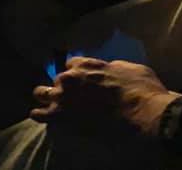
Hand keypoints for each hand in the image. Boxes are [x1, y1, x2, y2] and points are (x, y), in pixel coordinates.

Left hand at [30, 58, 177, 137]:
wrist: (141, 112)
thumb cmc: (141, 89)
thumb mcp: (129, 68)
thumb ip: (112, 67)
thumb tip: (110, 69)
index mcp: (87, 64)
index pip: (71, 65)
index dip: (76, 74)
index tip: (80, 81)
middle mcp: (71, 77)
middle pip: (58, 79)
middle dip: (63, 87)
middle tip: (71, 97)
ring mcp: (64, 97)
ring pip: (41, 93)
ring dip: (46, 98)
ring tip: (50, 106)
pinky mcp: (61, 117)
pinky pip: (39, 114)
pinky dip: (40, 115)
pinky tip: (40, 116)